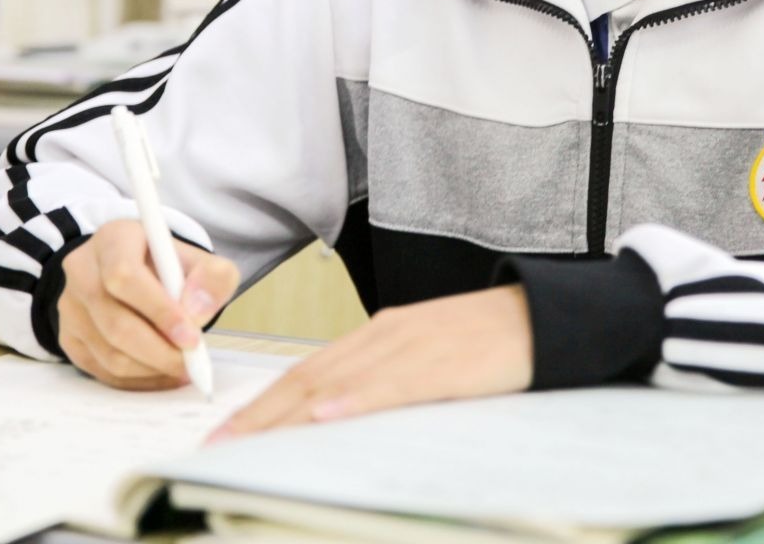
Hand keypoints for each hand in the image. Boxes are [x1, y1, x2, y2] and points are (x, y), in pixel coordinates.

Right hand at [57, 219, 239, 389]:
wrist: (131, 274)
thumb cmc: (165, 266)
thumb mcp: (198, 259)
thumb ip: (212, 278)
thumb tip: (196, 313)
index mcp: (113, 238)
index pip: (125, 276)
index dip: (159, 311)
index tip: (191, 337)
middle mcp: (82, 269)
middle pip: (115, 323)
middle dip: (159, 351)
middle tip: (191, 363)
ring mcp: (69, 306)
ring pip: (108, 353)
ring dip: (151, 368)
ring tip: (181, 368)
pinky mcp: (68, 337)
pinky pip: (102, 371)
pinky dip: (137, 380)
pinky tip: (162, 374)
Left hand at [211, 285, 532, 439]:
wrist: (543, 317)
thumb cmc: (487, 345)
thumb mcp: (426, 360)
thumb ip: (384, 385)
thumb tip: (338, 423)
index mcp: (379, 336)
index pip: (306, 373)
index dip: (263, 404)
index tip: (226, 433)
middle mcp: (385, 335)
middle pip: (308, 378)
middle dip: (260, 415)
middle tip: (220, 445)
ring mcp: (412, 346)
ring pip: (338, 382)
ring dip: (289, 414)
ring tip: (252, 440)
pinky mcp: (444, 362)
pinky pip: (393, 384)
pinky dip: (357, 399)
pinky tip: (329, 416)